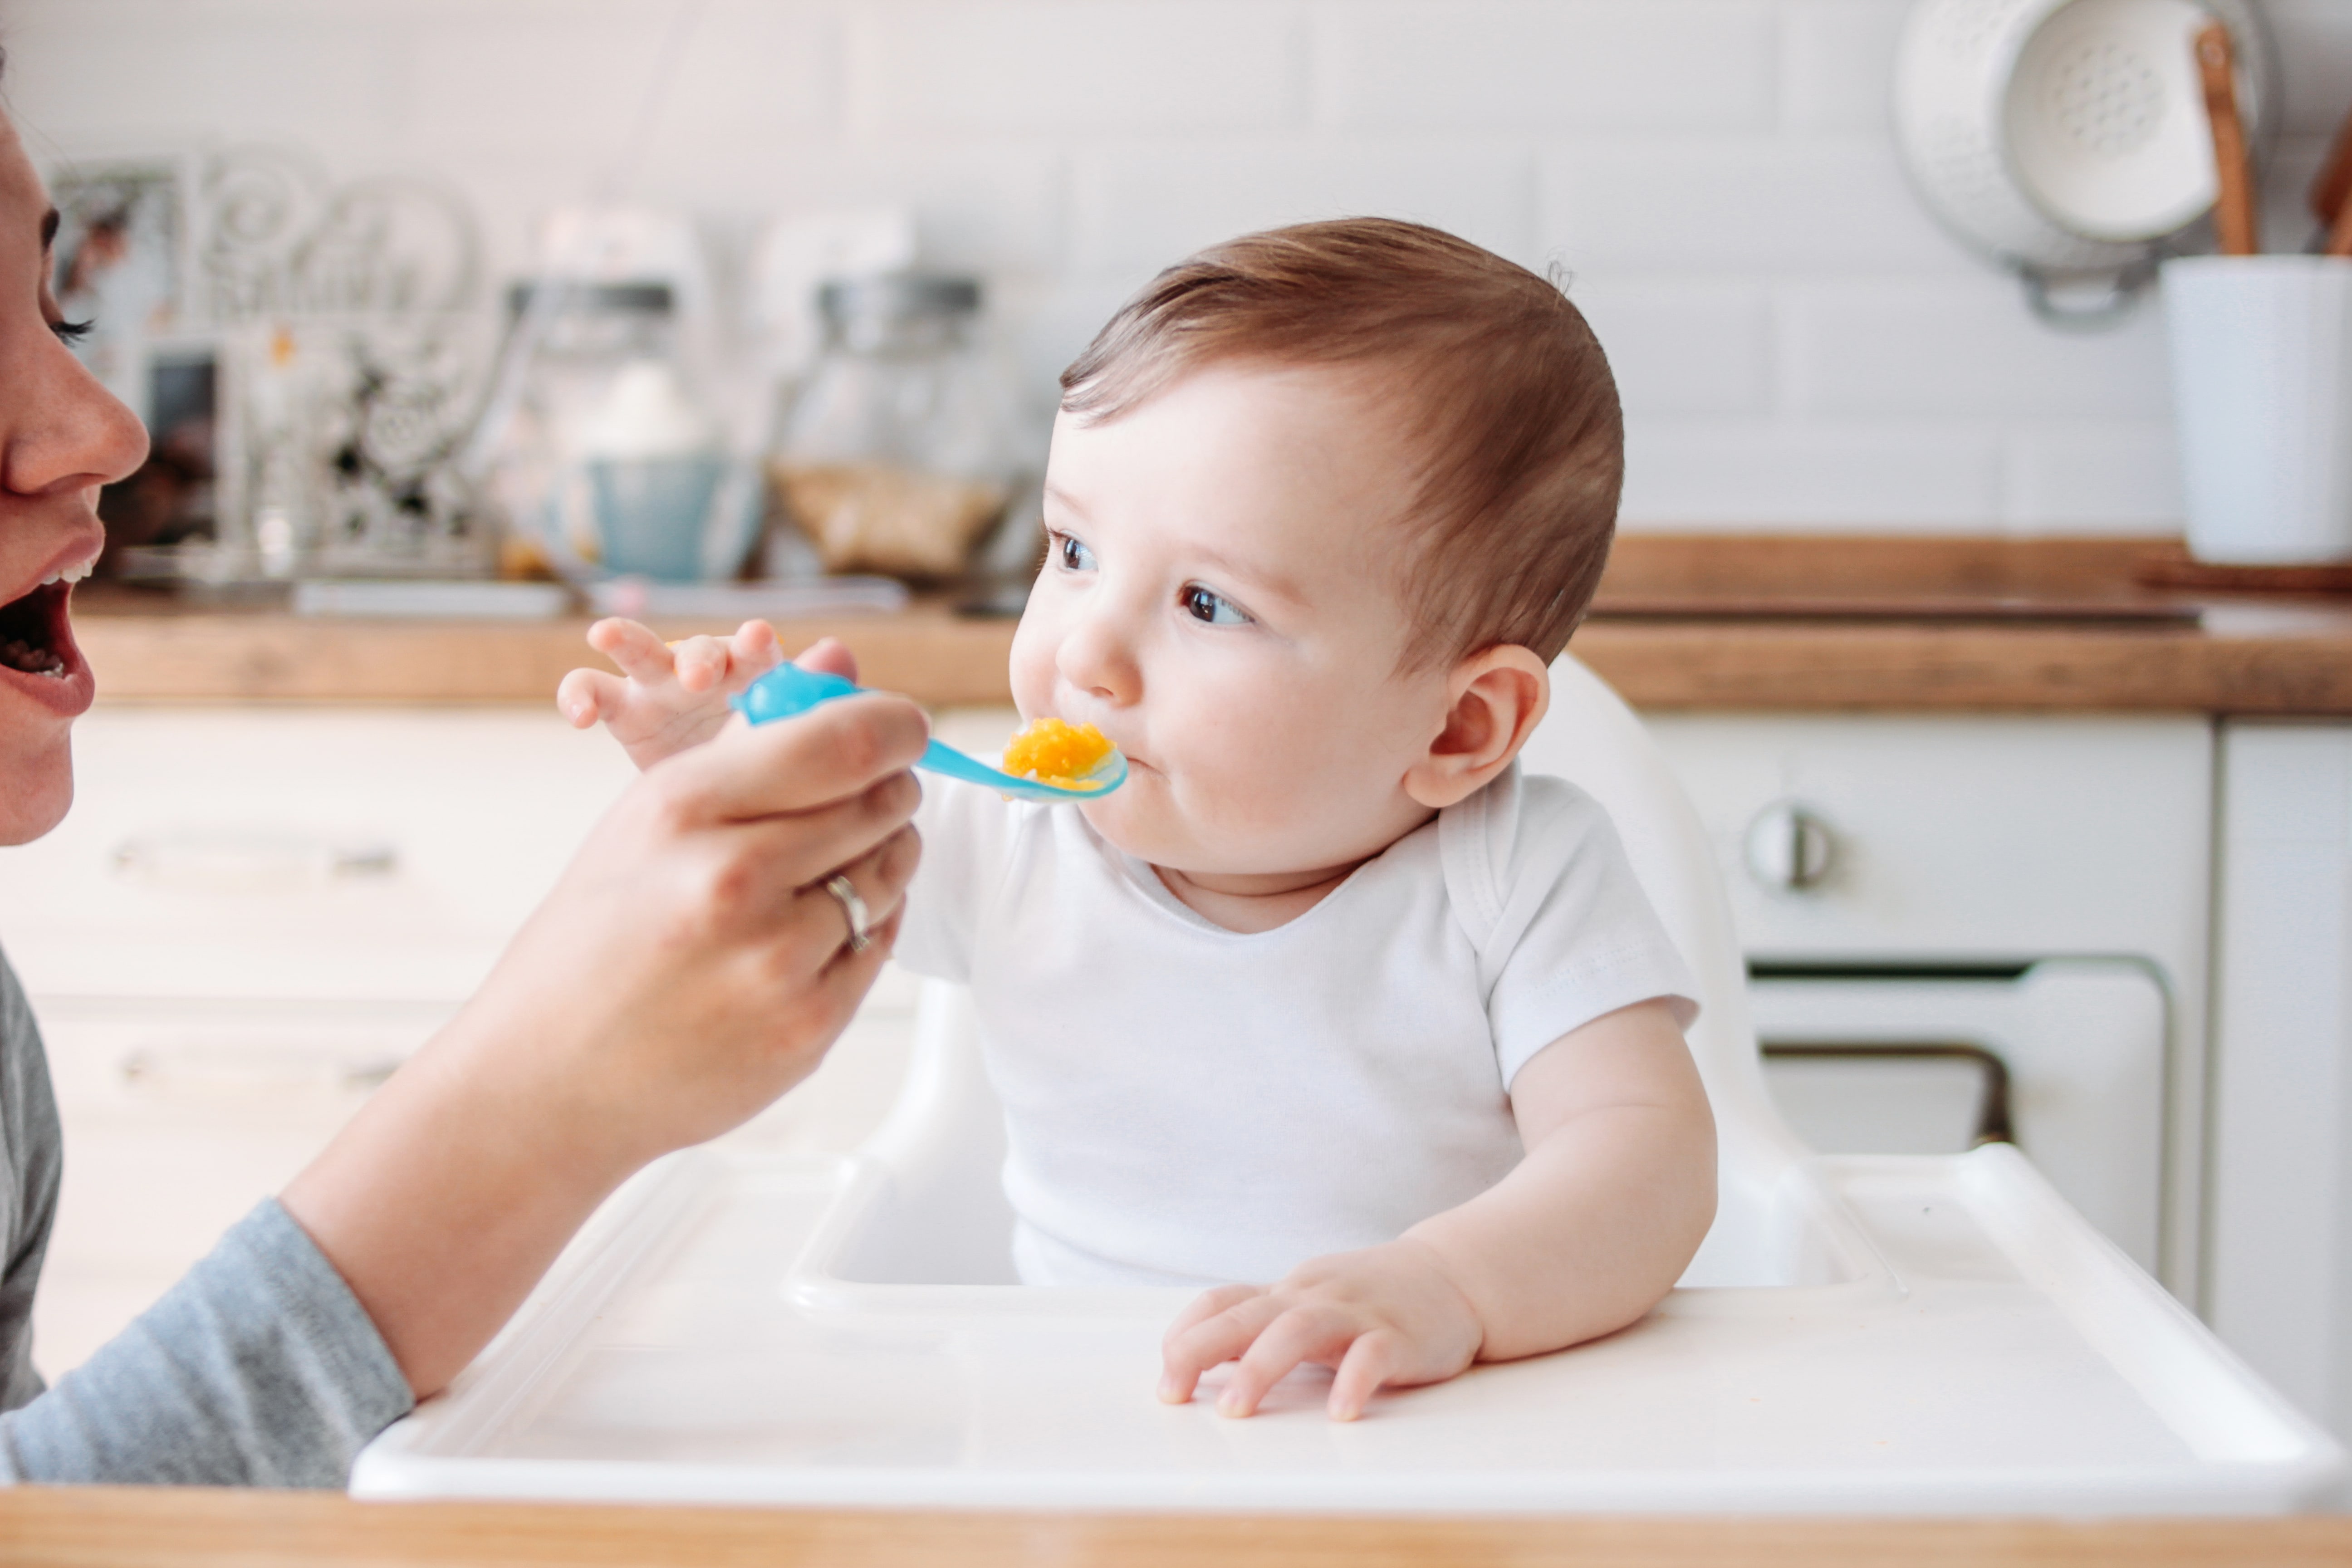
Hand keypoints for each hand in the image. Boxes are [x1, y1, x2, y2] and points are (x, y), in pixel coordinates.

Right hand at [452, 686, 924, 1161]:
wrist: (545, 1079)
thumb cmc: (596, 936)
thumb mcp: (648, 818)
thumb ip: (752, 744)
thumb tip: (840, 664)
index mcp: (685, 808)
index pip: (843, 741)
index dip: (894, 724)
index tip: (903, 725)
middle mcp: (732, 879)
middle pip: (879, 801)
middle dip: (890, 786)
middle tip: (876, 789)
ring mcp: (774, 960)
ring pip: (889, 872)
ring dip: (883, 855)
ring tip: (834, 862)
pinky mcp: (807, 1027)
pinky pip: (878, 944)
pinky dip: (864, 925)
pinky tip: (815, 927)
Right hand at [558, 617, 815, 769]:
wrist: (718, 808)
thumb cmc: (765, 763)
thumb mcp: (785, 738)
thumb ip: (810, 697)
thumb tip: (839, 652)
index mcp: (753, 675)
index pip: (754, 651)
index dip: (754, 644)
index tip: (757, 639)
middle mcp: (706, 670)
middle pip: (699, 649)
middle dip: (698, 657)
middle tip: (699, 676)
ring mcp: (659, 685)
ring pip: (639, 652)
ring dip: (628, 641)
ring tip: (607, 633)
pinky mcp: (621, 708)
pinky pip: (593, 690)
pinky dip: (582, 695)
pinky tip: (580, 715)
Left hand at [1158, 1239, 1485, 1420]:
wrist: (1455, 1275)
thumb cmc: (1371, 1298)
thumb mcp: (1310, 1302)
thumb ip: (1262, 1326)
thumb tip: (1198, 1360)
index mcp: (1288, 1292)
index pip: (1223, 1301)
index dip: (1187, 1334)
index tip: (1165, 1376)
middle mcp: (1314, 1297)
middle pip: (1248, 1314)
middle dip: (1202, 1350)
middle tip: (1172, 1392)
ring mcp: (1357, 1313)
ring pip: (1300, 1330)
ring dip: (1262, 1367)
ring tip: (1236, 1409)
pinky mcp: (1400, 1337)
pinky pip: (1373, 1357)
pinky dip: (1353, 1382)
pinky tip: (1340, 1413)